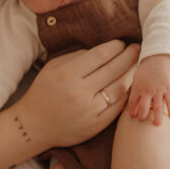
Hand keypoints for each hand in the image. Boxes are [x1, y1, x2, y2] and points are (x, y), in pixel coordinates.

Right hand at [13, 40, 137, 149]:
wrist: (33, 125)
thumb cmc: (43, 91)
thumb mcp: (52, 67)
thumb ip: (76, 55)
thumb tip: (103, 50)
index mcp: (67, 74)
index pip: (99, 55)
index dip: (114, 47)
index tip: (121, 42)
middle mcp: (80, 92)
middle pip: (113, 70)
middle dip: (128, 56)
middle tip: (137, 48)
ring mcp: (89, 111)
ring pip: (119, 88)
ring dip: (131, 74)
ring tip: (136, 65)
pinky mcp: (95, 126)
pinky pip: (117, 107)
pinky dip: (126, 94)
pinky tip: (130, 85)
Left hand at [128, 54, 169, 125]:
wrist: (157, 59)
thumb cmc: (145, 70)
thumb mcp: (136, 79)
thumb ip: (135, 91)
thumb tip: (132, 104)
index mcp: (137, 88)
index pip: (132, 103)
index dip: (132, 111)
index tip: (133, 116)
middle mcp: (147, 90)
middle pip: (143, 107)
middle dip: (142, 116)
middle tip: (143, 120)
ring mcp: (158, 90)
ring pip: (157, 107)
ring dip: (157, 117)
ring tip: (156, 125)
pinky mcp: (168, 88)